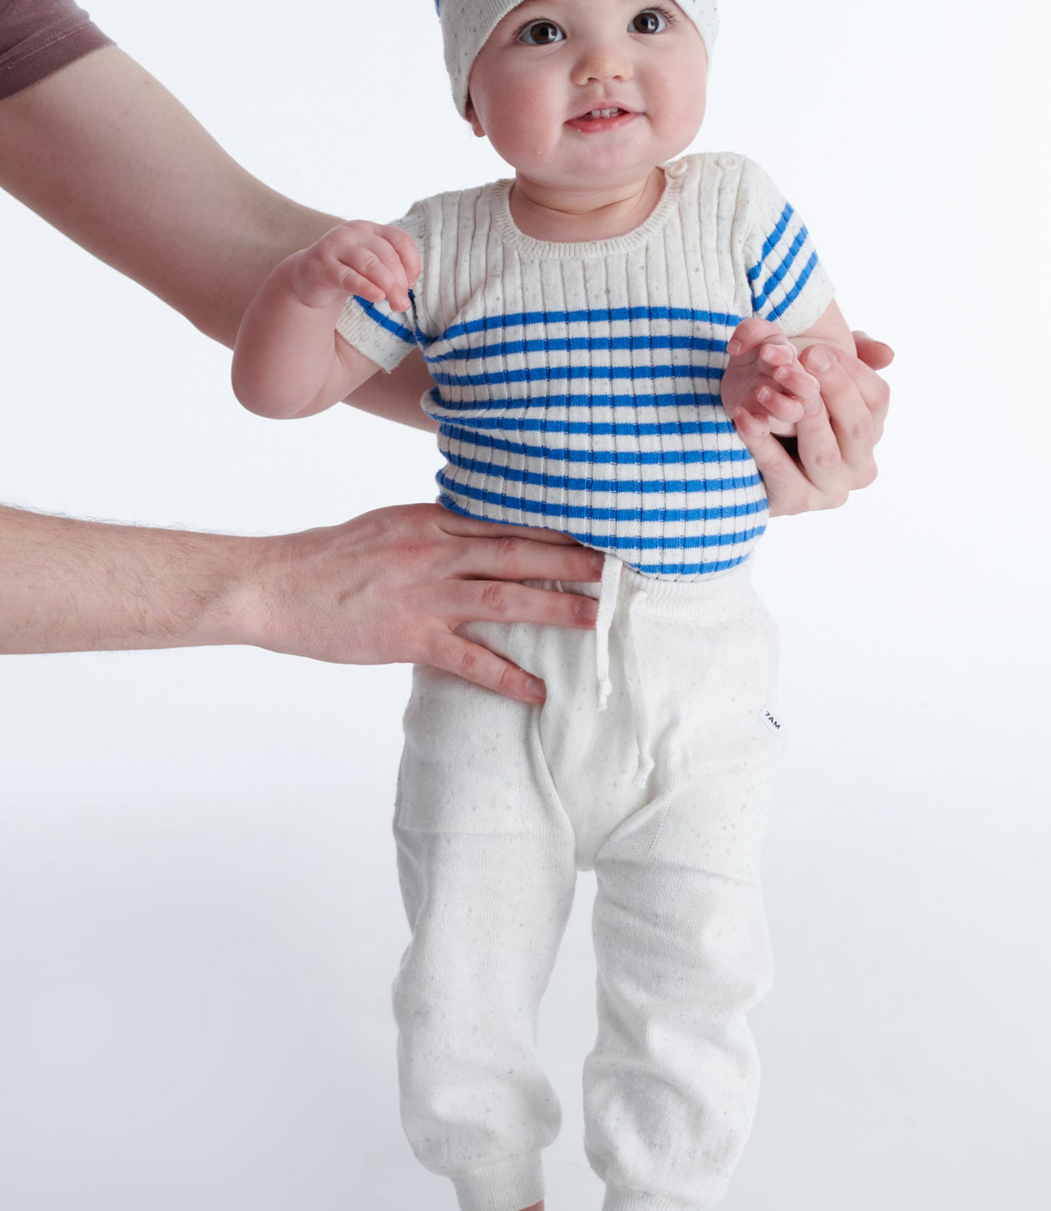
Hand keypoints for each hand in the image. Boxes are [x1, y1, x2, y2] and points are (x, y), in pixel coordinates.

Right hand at [244, 505, 600, 699]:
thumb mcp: (386, 528)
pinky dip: (507, 676)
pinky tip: (538, 691)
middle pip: (516, 552)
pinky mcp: (409, 636)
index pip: (503, 521)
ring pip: (504, 597)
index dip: (552, 527)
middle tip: (614, 569)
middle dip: (570, 561)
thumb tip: (478, 538)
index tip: (591, 531)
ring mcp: (423, 594)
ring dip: (555, 608)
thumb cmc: (327, 560)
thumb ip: (434, 531)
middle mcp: (432, 550)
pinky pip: (470, 659)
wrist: (274, 585)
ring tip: (596, 619)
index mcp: (427, 519)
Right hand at [273, 219, 419, 314]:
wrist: (307, 278)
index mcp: (368, 229)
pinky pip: (349, 277)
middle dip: (400, 281)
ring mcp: (335, 247)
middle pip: (386, 254)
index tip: (412, 284)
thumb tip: (408, 288)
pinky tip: (378, 297)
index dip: (412, 262)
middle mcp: (352, 233)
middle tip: (404, 303)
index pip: (399, 239)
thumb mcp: (370, 265)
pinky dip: (366, 287)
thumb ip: (389, 270)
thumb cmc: (346, 271)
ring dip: (389, 286)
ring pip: (370, 264)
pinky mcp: (323, 267)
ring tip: (398, 305)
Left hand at [722, 317, 821, 432]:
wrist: (740, 377)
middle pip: (809, 391)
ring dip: (778, 403)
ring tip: (759, 391)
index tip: (765, 351)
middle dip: (797, 381)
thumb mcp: (755, 335)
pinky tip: (737, 412)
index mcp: (794, 364)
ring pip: (792, 413)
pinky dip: (750, 425)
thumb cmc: (755, 353)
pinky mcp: (759, 421)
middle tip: (778, 371)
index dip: (785, 357)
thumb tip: (737, 346)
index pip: (803, 363)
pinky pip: (761, 430)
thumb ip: (751, 331)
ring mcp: (777, 406)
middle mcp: (791, 387)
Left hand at [731, 330, 891, 513]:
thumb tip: (887, 355)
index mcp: (872, 435)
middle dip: (833, 389)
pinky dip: (761, 444)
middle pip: (857, 427)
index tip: (817, 350)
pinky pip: (780, 472)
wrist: (750, 451)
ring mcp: (831, 491)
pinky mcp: (794, 503)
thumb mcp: (822, 373)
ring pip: (824, 453)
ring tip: (768, 388)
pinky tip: (744, 417)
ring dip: (799, 417)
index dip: (851, 371)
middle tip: (803, 358)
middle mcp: (860, 468)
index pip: (878, 399)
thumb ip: (856, 355)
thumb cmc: (791, 402)